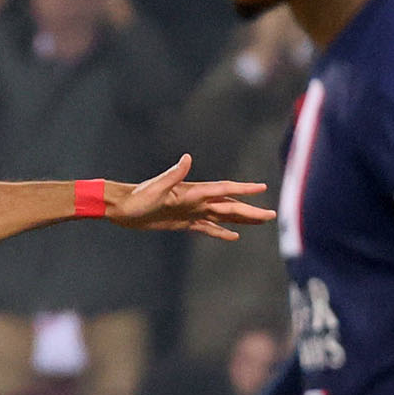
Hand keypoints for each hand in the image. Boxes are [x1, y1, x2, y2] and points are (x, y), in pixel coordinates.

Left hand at [107, 154, 274, 240]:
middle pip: (228, 206)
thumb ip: (173, 174)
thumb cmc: (136, 196)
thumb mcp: (155, 187)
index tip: (262, 188)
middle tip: (272, 215)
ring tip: (260, 222)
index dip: (242, 190)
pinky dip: (220, 231)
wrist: (121, 208)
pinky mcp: (182, 223)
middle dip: (250, 210)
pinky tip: (233, 236)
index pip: (223, 190)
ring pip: (222, 216)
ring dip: (241, 219)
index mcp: (192, 191)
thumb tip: (187, 158)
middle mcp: (195, 200)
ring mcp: (190, 212)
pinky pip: (206, 228)